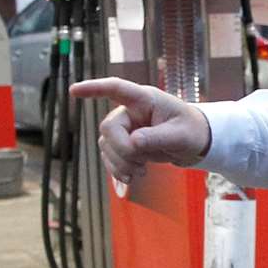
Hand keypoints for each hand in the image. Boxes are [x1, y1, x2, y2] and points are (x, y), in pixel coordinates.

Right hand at [69, 77, 210, 183]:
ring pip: (106, 145)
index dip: (94, 88)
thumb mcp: (181, 135)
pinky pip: (110, 156)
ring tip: (141, 172)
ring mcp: (125, 127)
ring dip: (121, 163)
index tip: (74, 91)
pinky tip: (129, 178)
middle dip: (122, 150)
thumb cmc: (191, 131)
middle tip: (142, 165)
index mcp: (145, 99)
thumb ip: (158, 138)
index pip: (116, 88)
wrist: (194, 143)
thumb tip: (133, 143)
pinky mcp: (124, 143)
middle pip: (109, 128)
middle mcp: (130, 111)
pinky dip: (117, 169)